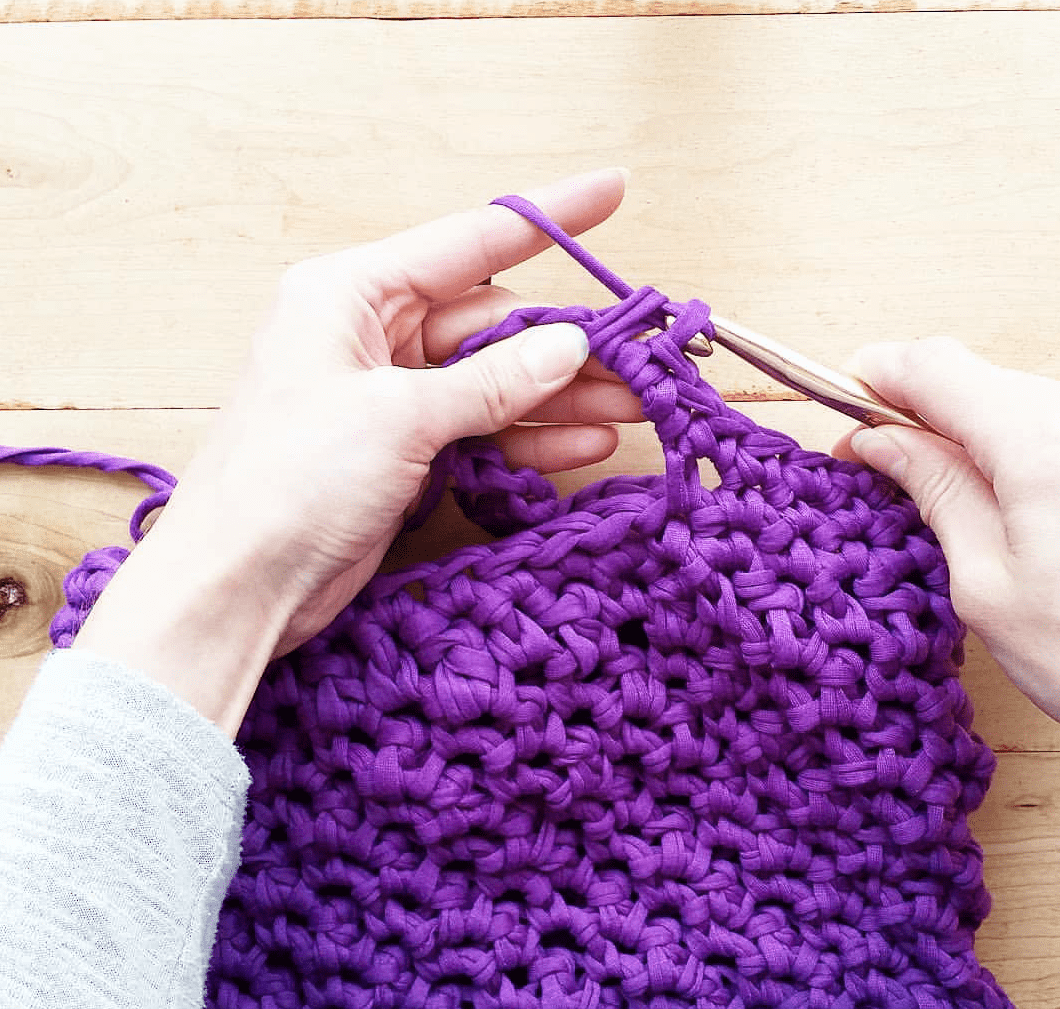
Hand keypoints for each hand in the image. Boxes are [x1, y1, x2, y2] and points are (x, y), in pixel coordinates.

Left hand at [73, 169, 639, 734]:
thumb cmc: (289, 481)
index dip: (548, 220)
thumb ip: (490, 381)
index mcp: (351, 294)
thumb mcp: (397, 418)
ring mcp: (390, 396)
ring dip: (560, 396)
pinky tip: (585, 444)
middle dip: (567, 342)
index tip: (614, 192)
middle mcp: (372, 334)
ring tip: (633, 407)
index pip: (468, 241)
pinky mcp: (403, 450)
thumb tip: (572, 345)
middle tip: (641, 358)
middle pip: (492, 322)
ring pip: (493, 381)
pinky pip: (479, 430)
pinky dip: (527, 438)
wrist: (237, 585)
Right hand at [837, 338, 1059, 731]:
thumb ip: (935, 492)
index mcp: (1038, 444)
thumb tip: (880, 441)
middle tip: (874, 465)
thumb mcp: (986, 585)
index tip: (841, 412)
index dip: (873, 376)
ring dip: (958, 431)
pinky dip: (1003, 448)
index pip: (932, 366)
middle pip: (971, 375)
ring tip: (929, 491)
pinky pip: (1047, 424)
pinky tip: (990, 497)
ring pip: (1008, 397)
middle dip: (910, 409)